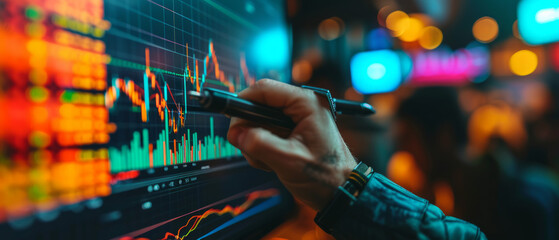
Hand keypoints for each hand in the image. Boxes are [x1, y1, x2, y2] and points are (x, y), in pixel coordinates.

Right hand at [227, 79, 356, 210]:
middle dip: (248, 129)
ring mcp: (297, 119)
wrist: (342, 193)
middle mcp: (301, 106)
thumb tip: (236, 134)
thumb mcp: (289, 161)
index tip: (229, 121)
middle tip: (248, 149)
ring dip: (255, 142)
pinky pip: (267, 133)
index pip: (264, 89)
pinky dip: (263, 147)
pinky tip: (272, 162)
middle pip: (258, 106)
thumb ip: (260, 144)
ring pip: (259, 122)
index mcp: (305, 103)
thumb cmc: (325, 177)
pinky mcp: (293, 131)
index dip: (242, 102)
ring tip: (267, 162)